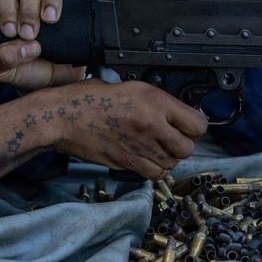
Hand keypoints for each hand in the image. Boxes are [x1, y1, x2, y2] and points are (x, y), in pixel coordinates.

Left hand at [0, 0, 96, 90]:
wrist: (58, 81)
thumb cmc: (28, 70)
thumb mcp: (4, 71)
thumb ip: (1, 61)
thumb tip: (25, 47)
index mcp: (12, 4)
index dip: (6, 8)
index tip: (11, 32)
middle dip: (28, 9)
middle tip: (31, 33)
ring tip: (51, 19)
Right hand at [53, 78, 208, 179]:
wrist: (63, 117)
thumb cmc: (90, 98)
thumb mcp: (131, 87)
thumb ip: (156, 101)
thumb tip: (175, 112)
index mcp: (155, 101)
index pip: (198, 124)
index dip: (195, 126)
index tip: (188, 124)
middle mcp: (152, 125)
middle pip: (187, 148)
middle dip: (183, 144)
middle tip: (172, 137)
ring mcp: (140, 147)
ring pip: (173, 163)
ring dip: (169, 157)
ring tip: (157, 147)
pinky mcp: (128, 163)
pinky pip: (156, 174)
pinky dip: (155, 169)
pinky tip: (147, 158)